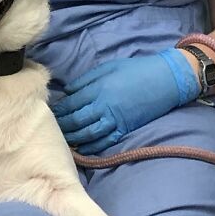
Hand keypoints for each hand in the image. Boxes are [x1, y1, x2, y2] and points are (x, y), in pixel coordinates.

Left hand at [52, 49, 199, 154]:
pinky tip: (82, 148)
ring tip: (63, 139)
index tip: (49, 113)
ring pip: (88, 133)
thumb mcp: (108, 67)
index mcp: (97, 89)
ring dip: (73, 138)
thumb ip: (86, 80)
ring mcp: (115, 119)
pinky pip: (105, 141)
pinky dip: (92, 146)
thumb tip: (68, 91)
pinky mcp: (125, 128)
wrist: (165, 79)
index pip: (71, 103)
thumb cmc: (136, 69)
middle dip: (62, 125)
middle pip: (76, 120)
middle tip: (51, 129)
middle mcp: (103, 106)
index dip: (58, 110)